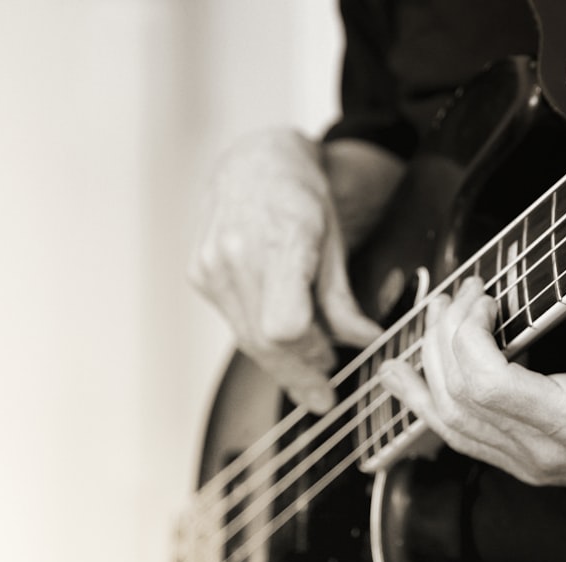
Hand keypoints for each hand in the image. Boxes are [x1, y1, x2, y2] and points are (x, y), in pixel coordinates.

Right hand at [190, 129, 391, 412]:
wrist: (254, 162)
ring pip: (248, 339)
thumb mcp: (336, 240)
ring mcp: (211, 265)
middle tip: (323, 395)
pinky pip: (235, 323)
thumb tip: (365, 342)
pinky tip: (283, 342)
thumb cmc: (301, 195)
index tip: (331, 365)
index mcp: (282, 239)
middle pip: (265, 341)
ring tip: (309, 374)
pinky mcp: (200, 275)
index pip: (285, 326)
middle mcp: (237, 254)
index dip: (310, 355)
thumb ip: (344, 299)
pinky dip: (261, 339)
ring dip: (281, 364)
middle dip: (299, 374)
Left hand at [380, 262, 565, 495]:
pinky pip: (459, 437)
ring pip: (449, 423)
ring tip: (422, 325)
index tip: (484, 298)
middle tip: (454, 297)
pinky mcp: (521, 463)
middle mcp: (539, 452)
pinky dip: (427, 405)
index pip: (484, 384)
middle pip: (458, 397)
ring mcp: (526, 464)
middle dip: (444, 338)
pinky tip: (404, 381)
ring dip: (427, 369)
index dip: (468, 334)